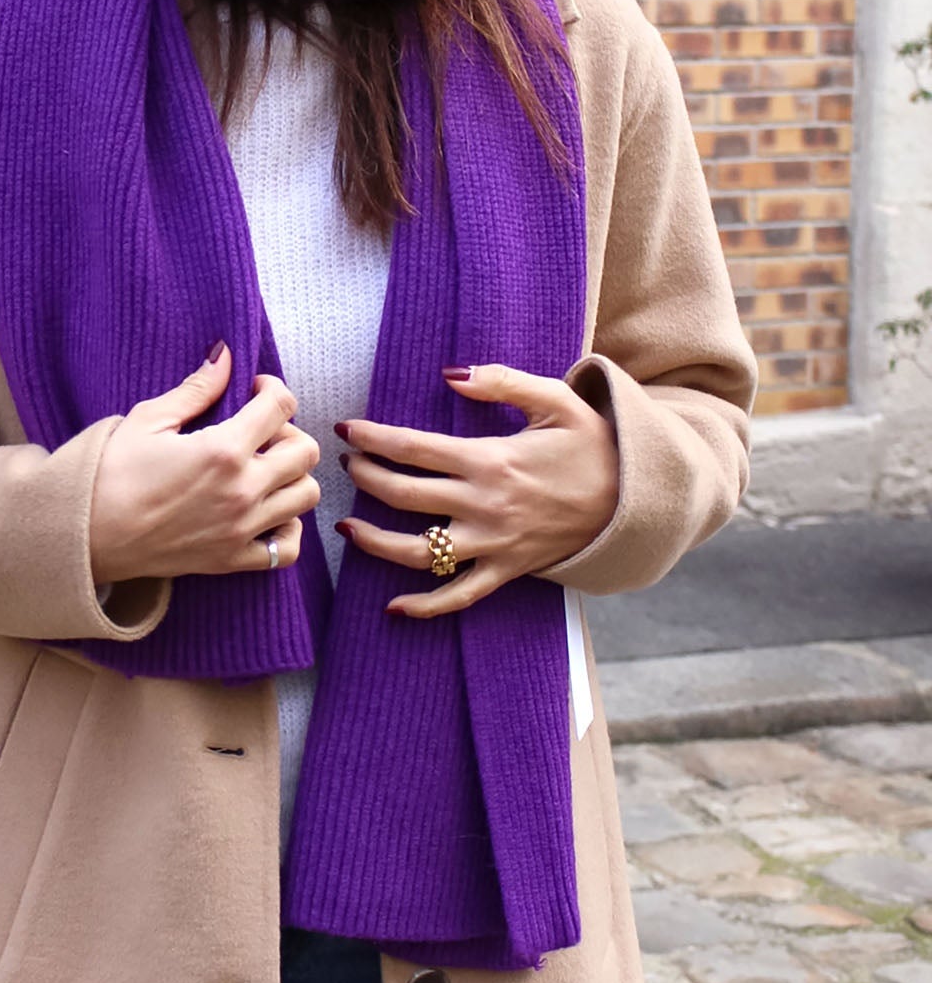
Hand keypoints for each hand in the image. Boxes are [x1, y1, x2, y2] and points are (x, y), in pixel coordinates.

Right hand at [89, 344, 320, 585]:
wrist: (85, 535)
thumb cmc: (109, 473)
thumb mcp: (148, 419)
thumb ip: (196, 389)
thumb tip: (225, 355)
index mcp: (223, 450)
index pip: (281, 406)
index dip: (272, 389)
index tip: (254, 390)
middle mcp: (242, 490)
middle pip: (306, 451)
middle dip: (288, 430)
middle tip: (259, 429)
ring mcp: (241, 529)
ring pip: (306, 495)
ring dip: (293, 475)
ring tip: (263, 468)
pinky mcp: (232, 560)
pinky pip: (286, 549)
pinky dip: (287, 528)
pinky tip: (266, 511)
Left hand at [336, 363, 617, 618]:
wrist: (637, 498)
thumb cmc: (594, 444)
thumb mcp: (555, 399)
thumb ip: (501, 382)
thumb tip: (450, 374)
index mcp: (490, 459)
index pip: (412, 448)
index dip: (372, 438)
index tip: (346, 429)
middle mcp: (484, 505)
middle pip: (404, 495)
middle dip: (365, 477)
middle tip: (347, 464)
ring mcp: (494, 543)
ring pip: (419, 552)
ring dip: (375, 542)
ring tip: (348, 527)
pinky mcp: (508, 570)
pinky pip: (459, 597)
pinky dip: (425, 607)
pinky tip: (394, 607)